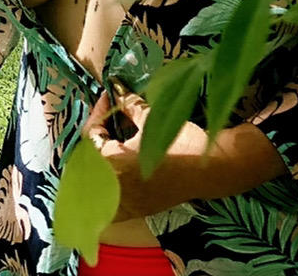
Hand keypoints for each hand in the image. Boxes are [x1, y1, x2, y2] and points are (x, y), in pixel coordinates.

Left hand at [81, 86, 289, 219]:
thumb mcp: (151, 119)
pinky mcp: (136, 210)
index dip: (99, 114)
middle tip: (108, 119)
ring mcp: (123, 203)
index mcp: (111, 164)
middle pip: (89, 161)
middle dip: (96, 137)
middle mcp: (111, 188)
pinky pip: (110, 202)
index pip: (92, 135)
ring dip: (97, 165)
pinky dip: (107, 188)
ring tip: (108, 145)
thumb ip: (129, 104)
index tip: (109, 97)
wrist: (209, 169)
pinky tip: (115, 174)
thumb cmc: (179, 142)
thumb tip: (117, 88)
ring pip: (96, 185)